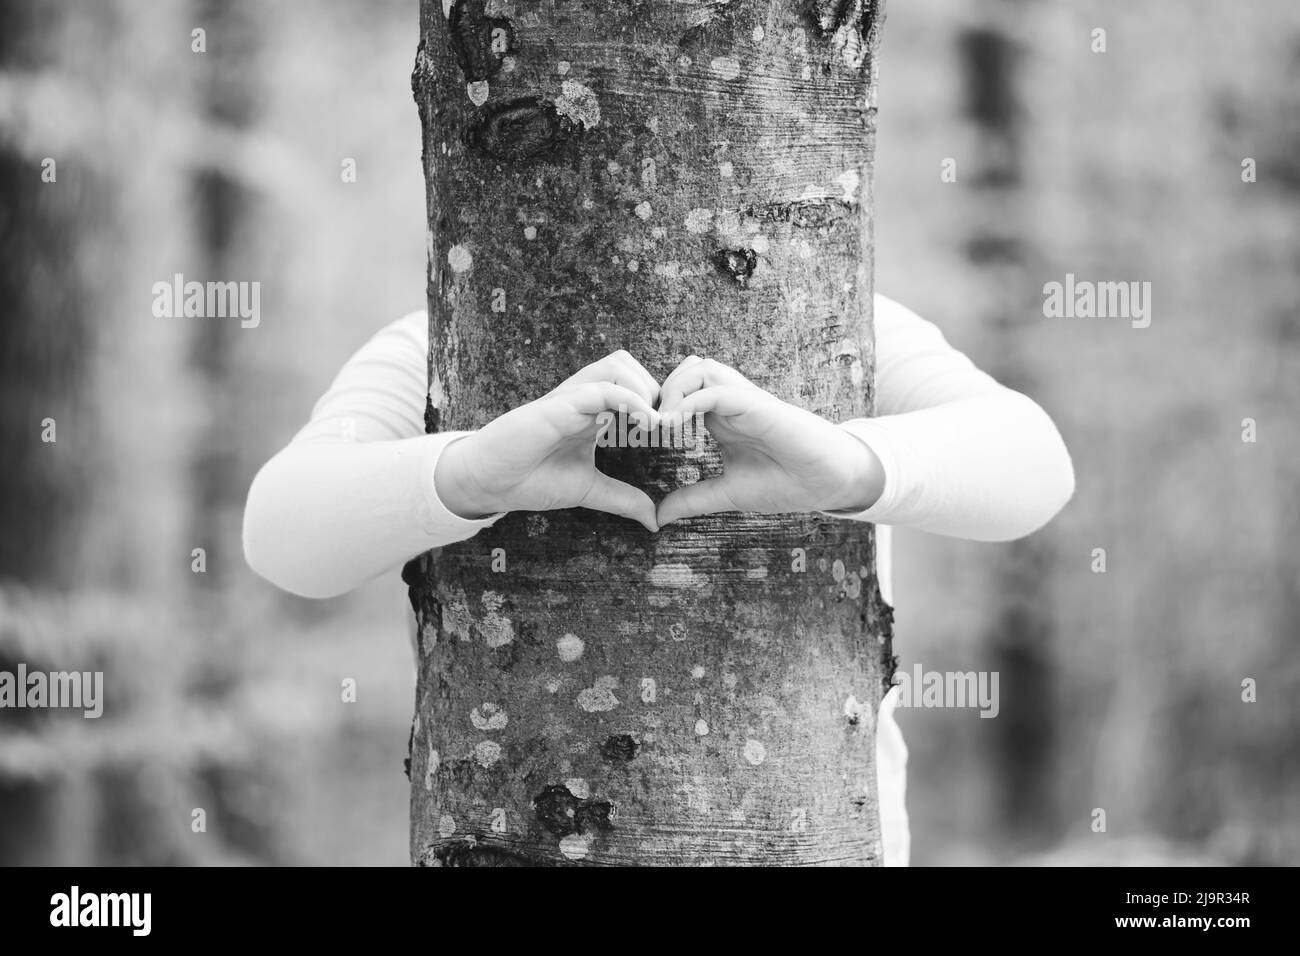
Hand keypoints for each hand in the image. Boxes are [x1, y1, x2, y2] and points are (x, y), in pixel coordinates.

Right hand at [435, 351, 661, 530]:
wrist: (489, 484)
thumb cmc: (531, 480)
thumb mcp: (589, 490)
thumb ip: (622, 499)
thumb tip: (654, 519)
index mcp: (593, 412)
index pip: (632, 383)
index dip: (659, 398)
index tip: (676, 427)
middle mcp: (583, 398)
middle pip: (629, 364)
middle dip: (656, 389)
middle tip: (667, 424)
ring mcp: (570, 399)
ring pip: (618, 365)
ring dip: (644, 389)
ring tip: (655, 423)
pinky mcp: (558, 406)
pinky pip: (601, 389)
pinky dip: (630, 400)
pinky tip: (646, 424)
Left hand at [656, 357, 884, 525]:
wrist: (828, 483)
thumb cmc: (786, 482)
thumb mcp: (727, 493)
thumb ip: (693, 499)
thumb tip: (658, 516)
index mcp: (720, 417)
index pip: (681, 391)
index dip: (655, 404)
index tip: (636, 432)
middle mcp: (731, 402)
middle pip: (686, 369)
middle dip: (658, 391)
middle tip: (644, 424)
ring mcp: (745, 401)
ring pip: (700, 368)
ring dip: (674, 390)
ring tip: (661, 424)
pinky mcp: (759, 406)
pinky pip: (718, 388)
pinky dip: (691, 400)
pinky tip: (675, 425)